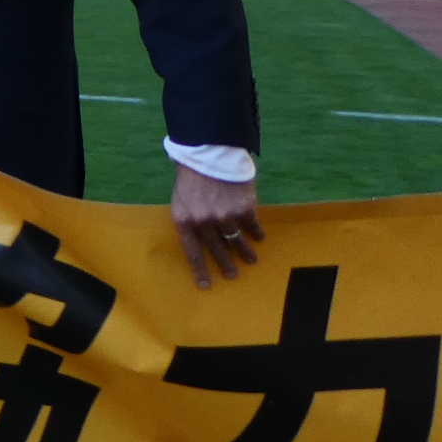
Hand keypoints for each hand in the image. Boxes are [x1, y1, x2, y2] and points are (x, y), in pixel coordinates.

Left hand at [172, 166, 261, 289]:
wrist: (210, 155)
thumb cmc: (193, 178)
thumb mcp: (182, 200)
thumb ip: (191, 220)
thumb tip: (202, 240)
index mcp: (184, 221)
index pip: (192, 252)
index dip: (200, 270)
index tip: (206, 286)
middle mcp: (204, 223)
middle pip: (217, 250)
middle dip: (225, 265)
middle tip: (232, 275)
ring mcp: (225, 217)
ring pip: (236, 241)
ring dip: (244, 253)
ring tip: (251, 260)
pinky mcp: (244, 209)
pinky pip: (252, 227)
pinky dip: (256, 233)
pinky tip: (259, 237)